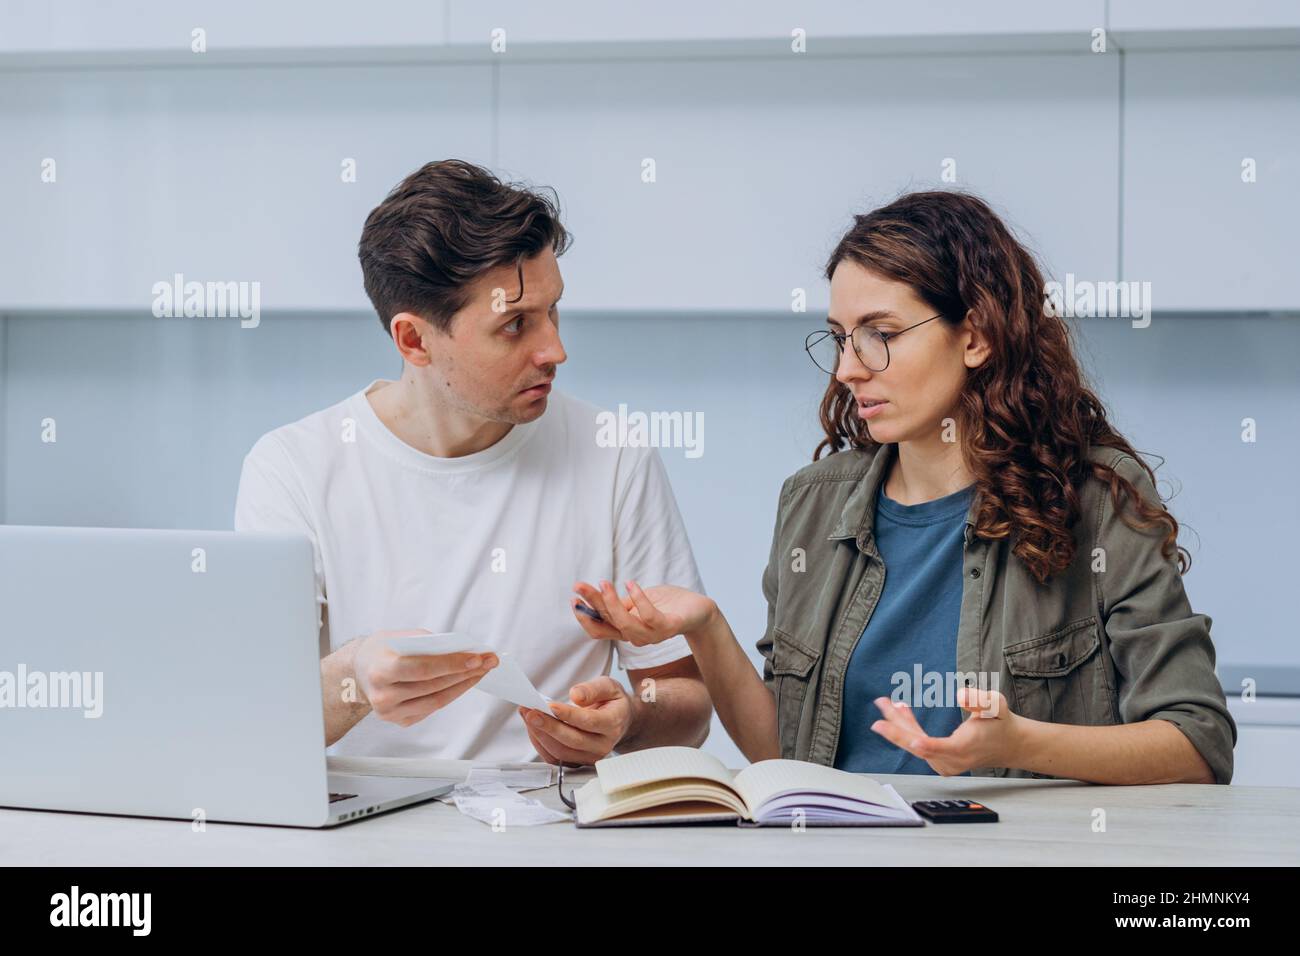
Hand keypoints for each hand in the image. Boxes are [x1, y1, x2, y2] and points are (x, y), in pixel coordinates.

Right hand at [352, 628, 497, 727]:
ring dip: (464, 684)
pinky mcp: (399, 721)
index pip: (422, 668)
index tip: (476, 657)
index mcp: (380, 671)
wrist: (359, 671)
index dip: (452, 664)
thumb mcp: (400, 637)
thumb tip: (462, 650)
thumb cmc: (382, 650)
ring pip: (437, 700)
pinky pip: (433, 707)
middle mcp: (383, 696)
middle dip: (465, 672)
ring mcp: (390, 713)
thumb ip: (427, 644)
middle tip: (488, 661)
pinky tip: (465, 681)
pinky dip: (452, 694)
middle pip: (433, 685)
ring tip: (482, 671)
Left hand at [517, 676, 633, 765]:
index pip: (589, 722)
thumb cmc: (612, 702)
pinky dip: (540, 743)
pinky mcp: (577, 762)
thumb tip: (575, 695)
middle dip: (548, 726)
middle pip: (572, 740)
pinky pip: (554, 758)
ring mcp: (590, 756)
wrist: (620, 720)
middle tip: (530, 712)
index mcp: (613, 724)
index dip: (569, 715)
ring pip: (561, 752)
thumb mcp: (609, 687)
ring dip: (540, 735)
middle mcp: (602, 745)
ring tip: (527, 716)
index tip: (550, 705)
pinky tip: (532, 727)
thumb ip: (593, 689)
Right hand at [571, 580, 715, 645]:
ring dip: (611, 603)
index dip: (584, 617)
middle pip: (608, 624)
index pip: (599, 628)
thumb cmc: (667, 604)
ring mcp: (653, 634)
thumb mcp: (638, 600)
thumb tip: (596, 593)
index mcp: (627, 630)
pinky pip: (650, 617)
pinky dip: (639, 600)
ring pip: (625, 624)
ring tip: (604, 582)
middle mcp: (637, 636)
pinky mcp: (669, 627)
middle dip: (591, 605)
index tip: (573, 597)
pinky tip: (632, 584)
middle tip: (579, 586)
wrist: (699, 610)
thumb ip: (620, 602)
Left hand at [870, 688, 1022, 775]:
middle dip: (896, 726)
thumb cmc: (1000, 722)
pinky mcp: (940, 763)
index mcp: (964, 749)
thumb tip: (960, 694)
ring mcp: (945, 765)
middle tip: (881, 705)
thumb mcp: (996, 705)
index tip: (912, 740)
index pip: (940, 748)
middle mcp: (952, 761)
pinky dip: (908, 729)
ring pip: (915, 744)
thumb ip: (980, 700)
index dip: (925, 745)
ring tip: (886, 703)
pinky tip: (901, 712)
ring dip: (899, 724)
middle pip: (918, 745)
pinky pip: (919, 746)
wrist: (1008, 745)